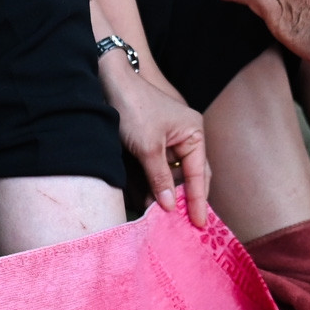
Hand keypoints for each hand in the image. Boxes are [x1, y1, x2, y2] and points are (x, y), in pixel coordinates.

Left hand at [103, 60, 208, 226]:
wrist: (110, 83)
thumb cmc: (134, 108)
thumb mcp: (148, 147)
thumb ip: (159, 178)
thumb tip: (169, 206)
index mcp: (194, 132)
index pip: (198, 173)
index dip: (198, 200)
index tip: (199, 224)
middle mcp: (187, 136)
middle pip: (191, 174)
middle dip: (187, 199)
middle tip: (187, 226)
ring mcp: (171, 139)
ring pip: (174, 173)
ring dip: (169, 193)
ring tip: (166, 218)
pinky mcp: (154, 142)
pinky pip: (161, 168)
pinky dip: (157, 183)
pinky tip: (151, 199)